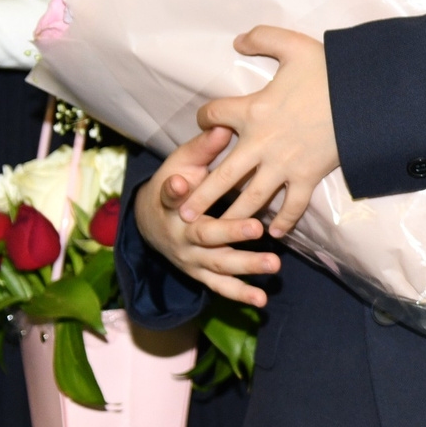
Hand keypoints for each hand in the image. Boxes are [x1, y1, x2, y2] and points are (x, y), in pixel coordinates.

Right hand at [133, 127, 279, 305]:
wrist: (151, 223)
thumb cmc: (176, 184)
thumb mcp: (182, 163)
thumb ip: (203, 148)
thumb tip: (223, 126)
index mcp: (169, 202)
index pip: (168, 194)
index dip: (173, 190)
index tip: (179, 183)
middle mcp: (178, 233)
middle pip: (204, 234)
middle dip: (230, 231)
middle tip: (254, 227)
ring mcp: (189, 257)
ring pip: (218, 263)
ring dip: (245, 265)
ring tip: (273, 264)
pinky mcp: (199, 273)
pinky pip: (220, 286)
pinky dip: (240, 294)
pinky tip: (262, 300)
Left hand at [186, 27, 337, 238]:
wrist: (365, 97)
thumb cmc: (329, 71)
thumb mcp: (294, 44)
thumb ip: (262, 38)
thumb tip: (237, 41)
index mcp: (252, 110)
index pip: (212, 117)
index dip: (203, 118)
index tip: (204, 122)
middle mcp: (261, 143)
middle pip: (222, 176)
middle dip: (201, 196)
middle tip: (182, 213)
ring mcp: (285, 164)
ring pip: (251, 198)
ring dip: (232, 217)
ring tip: (215, 232)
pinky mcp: (308, 176)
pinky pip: (292, 205)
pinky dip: (283, 220)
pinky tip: (274, 232)